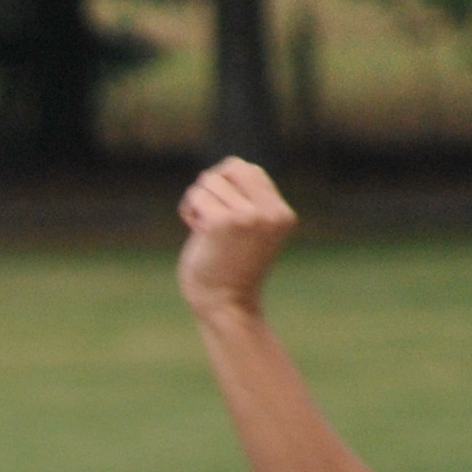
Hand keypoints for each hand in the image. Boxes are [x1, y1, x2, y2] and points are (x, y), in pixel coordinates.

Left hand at [177, 158, 296, 317]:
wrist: (224, 306)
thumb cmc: (230, 270)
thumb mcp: (251, 231)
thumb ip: (249, 201)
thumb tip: (231, 165)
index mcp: (282, 214)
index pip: (251, 171)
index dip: (228, 186)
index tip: (223, 212)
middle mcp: (270, 213)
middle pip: (232, 167)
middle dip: (213, 185)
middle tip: (208, 214)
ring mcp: (249, 216)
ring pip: (209, 181)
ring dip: (198, 201)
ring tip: (202, 228)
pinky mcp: (223, 222)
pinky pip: (196, 196)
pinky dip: (188, 209)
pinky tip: (194, 229)